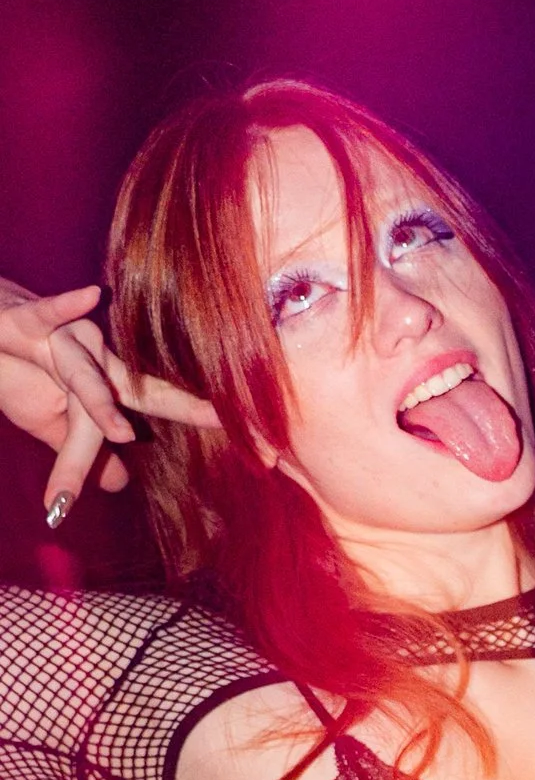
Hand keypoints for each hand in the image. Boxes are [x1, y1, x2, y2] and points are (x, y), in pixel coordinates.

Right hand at [0, 278, 217, 519]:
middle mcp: (96, 357)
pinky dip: (62, 308)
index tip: (264, 451)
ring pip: (84, 373)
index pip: (162, 409)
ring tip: (119, 432)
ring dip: (98, 403)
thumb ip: (84, 452)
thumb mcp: (49, 422)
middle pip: (145, 390)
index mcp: (107, 381)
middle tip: (229, 425)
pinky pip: (44, 315)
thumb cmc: (10, 370)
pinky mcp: (22, 321)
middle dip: (188, 410)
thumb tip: (119, 483)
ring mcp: (62, 337)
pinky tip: (88, 295)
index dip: (206, 425)